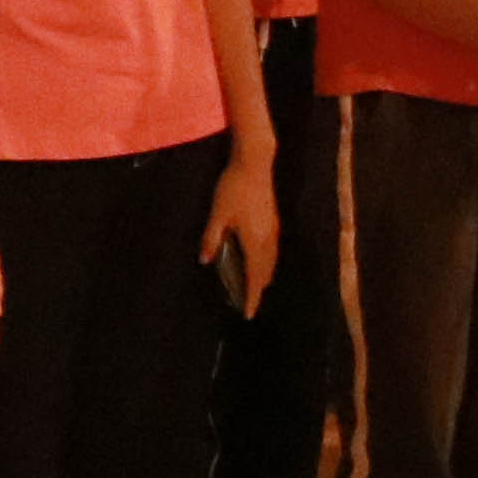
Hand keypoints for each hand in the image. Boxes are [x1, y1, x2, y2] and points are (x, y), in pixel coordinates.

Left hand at [206, 154, 278, 314]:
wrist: (255, 164)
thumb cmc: (233, 189)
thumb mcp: (217, 214)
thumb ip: (211, 238)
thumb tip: (204, 260)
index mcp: (255, 241)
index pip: (254, 276)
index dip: (252, 296)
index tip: (249, 313)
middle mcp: (268, 239)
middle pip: (266, 272)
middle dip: (258, 289)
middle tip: (250, 304)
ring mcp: (273, 229)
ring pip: (272, 260)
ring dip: (264, 276)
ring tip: (256, 287)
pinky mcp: (273, 220)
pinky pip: (273, 250)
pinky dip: (267, 262)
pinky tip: (260, 260)